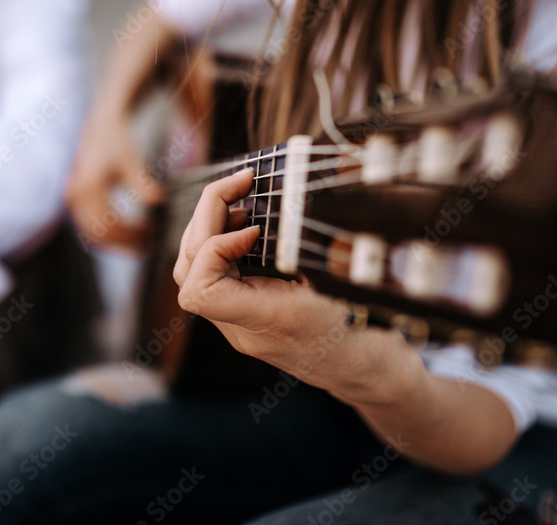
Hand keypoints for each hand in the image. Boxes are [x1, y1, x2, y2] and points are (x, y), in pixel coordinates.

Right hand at [66, 104, 164, 248]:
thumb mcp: (130, 161)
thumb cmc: (118, 141)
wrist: (102, 123)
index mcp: (88, 189)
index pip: (109, 226)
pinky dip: (107, 235)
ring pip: (92, 235)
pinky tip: (127, 236)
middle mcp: (75, 197)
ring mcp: (73, 199)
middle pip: (99, 235)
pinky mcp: (76, 199)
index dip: (131, 235)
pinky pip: (89, 227)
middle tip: (149, 247)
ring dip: (115, 243)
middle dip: (124, 244)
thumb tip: (159, 202)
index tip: (153, 236)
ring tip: (140, 245)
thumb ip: (142, 183)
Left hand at [172, 170, 425, 405]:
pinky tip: (249, 225)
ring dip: (208, 227)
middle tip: (242, 183)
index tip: (254, 228)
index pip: (199, 293)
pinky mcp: (244, 313)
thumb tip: (307, 205)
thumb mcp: (353, 289)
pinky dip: (219, 243)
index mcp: (265, 323)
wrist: (367, 373)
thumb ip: (329, 252)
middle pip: (189, 270)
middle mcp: (241, 327)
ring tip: (241, 200)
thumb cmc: (367, 334)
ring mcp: (238, 323)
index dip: (214, 249)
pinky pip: (213, 275)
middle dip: (207, 216)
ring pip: (192, 273)